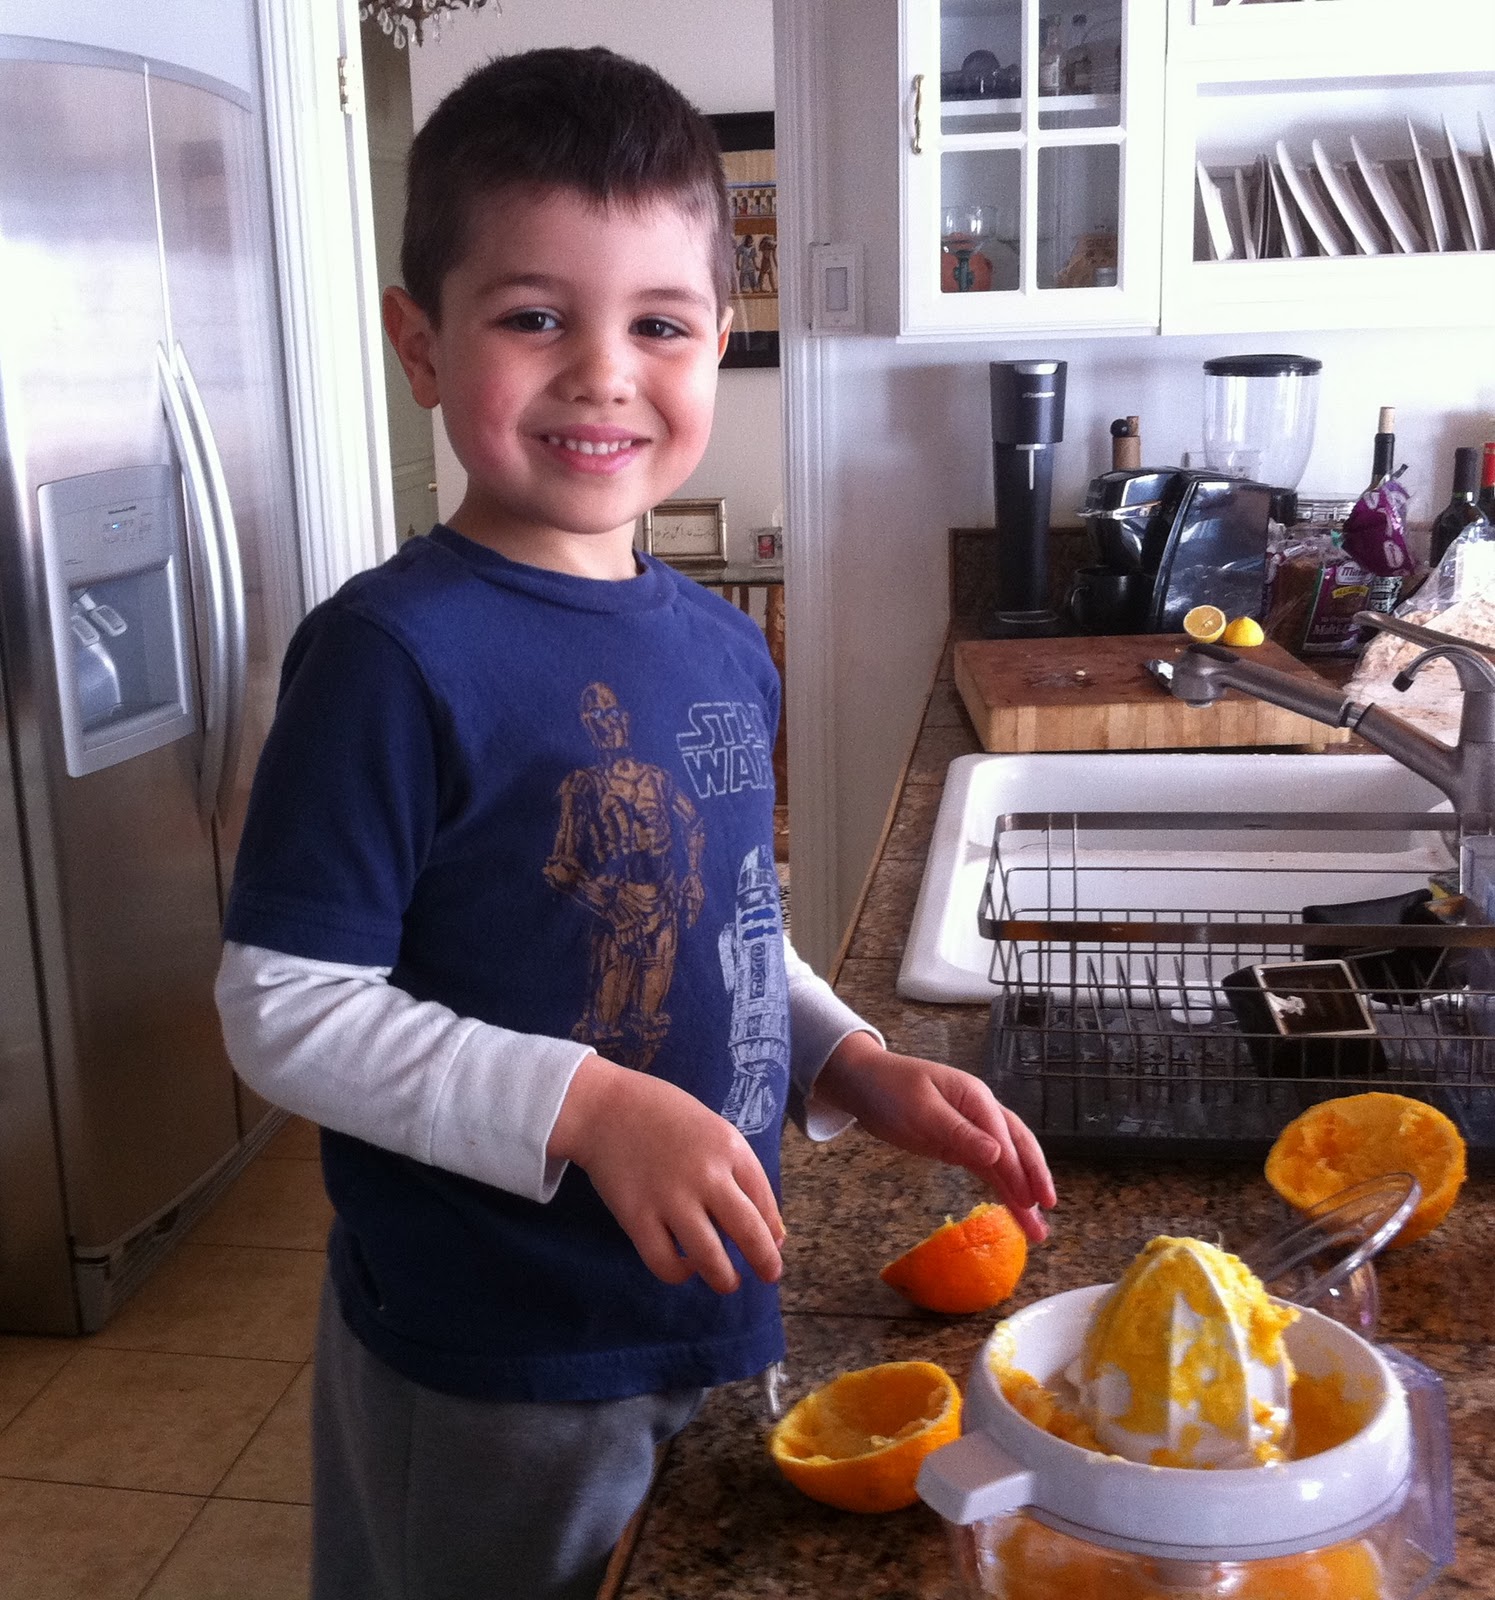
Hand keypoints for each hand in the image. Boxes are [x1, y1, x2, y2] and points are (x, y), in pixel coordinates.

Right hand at [548, 1055, 784, 1293]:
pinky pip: (665, 1263)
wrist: (605, 1107)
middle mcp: (706, 1175)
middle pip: (748, 1232)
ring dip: (725, 1279)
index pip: (765, 1201)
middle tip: (769, 1275)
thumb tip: (766, 1224)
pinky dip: (680, 1273)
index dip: (772, 1230)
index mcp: (729, 1148)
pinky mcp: (637, 1218)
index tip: (774, 1245)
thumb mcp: (714, 1129)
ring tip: (727, 1281)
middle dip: (765, 1262)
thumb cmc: (664, 1115)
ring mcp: (671, 1199)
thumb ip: (739, 1170)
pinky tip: (684, 1265)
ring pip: (710, 1258)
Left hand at [811, 1034, 1056, 1241]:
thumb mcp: (921, 1110)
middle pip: (1017, 1147)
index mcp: (976, 1097)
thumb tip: (997, 1154)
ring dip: (1021, 1193)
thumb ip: (958, 1132)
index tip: (1033, 1199)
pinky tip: (1016, 1209)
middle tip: (1047, 1213)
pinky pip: (987, 1169)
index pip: (1004, 1137)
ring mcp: (972, 1130)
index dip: (1020, 1169)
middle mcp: (981, 1113)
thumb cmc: (890, 1089)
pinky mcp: (959, 1146)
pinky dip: (1002, 1189)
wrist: (863, 1083)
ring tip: (1038, 1229)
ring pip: (1004, 1164)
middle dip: (1033, 1180)